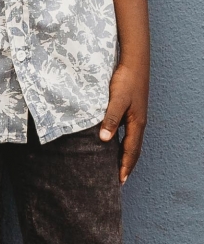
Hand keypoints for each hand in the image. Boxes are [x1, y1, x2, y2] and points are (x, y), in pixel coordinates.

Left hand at [99, 59, 148, 182]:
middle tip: (119, 179)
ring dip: (125, 154)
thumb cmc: (125, 80)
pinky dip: (122, 142)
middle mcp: (138, 123)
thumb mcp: (117, 99)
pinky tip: (113, 141)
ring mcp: (135, 116)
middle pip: (133, 149)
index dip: (125, 166)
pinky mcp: (131, 109)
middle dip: (127, 165)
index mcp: (137, 124)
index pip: (131, 151)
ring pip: (131, 141)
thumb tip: (104, 140)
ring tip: (116, 165)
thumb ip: (110, 118)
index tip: (120, 181)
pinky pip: (127, 131)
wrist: (134, 62)